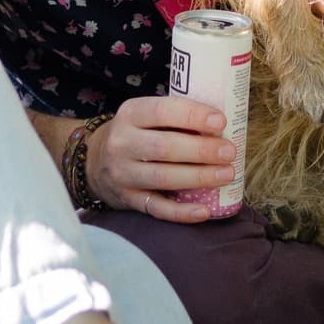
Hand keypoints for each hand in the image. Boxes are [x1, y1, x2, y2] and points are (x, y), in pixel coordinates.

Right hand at [87, 94, 236, 222]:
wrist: (94, 161)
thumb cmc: (135, 134)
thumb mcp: (144, 116)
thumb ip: (174, 117)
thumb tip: (221, 124)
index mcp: (130, 114)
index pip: (162, 111)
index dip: (192, 115)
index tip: (220, 122)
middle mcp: (122, 143)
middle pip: (164, 147)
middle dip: (201, 150)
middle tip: (229, 151)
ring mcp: (122, 173)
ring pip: (162, 177)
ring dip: (198, 177)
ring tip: (227, 174)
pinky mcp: (127, 200)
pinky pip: (157, 208)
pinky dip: (182, 212)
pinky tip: (204, 211)